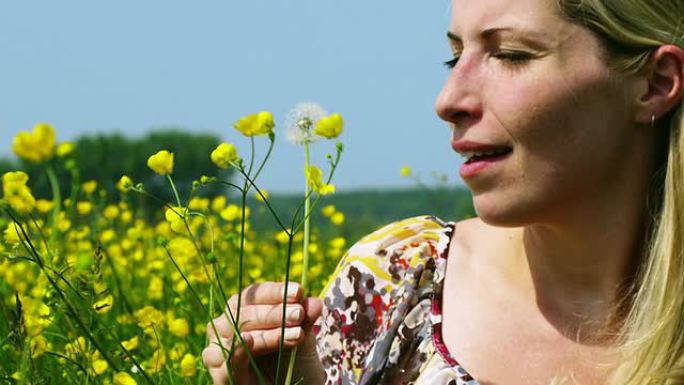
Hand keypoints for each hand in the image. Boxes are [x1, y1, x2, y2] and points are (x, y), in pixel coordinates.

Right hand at [202, 282, 323, 384]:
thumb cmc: (294, 366)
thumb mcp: (303, 341)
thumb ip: (305, 321)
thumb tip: (315, 302)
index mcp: (244, 312)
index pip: (253, 294)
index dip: (274, 291)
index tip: (298, 291)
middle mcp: (226, 328)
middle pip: (242, 310)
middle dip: (274, 312)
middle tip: (299, 314)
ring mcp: (219, 351)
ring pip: (235, 332)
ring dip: (265, 332)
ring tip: (295, 335)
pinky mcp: (220, 376)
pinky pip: (224, 359)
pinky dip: (235, 348)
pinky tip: (249, 340)